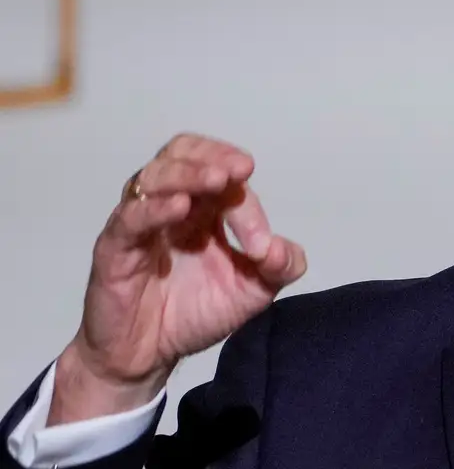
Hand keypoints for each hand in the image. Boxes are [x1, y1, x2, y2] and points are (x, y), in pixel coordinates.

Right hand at [50, 134, 306, 423]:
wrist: (149, 357)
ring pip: (154, 176)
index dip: (246, 199)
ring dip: (187, 173)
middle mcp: (171, 205)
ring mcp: (140, 223)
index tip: (262, 243)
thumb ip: (279, 267)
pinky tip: (178, 207)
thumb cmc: (196, 313)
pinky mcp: (114, 248)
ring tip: (214, 180)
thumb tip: (281, 247)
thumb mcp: (253, 291)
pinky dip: (153, 208)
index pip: (224, 179)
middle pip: (182, 154)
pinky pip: (129, 218)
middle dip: (212, 155)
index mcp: (205, 208)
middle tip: (239, 168)